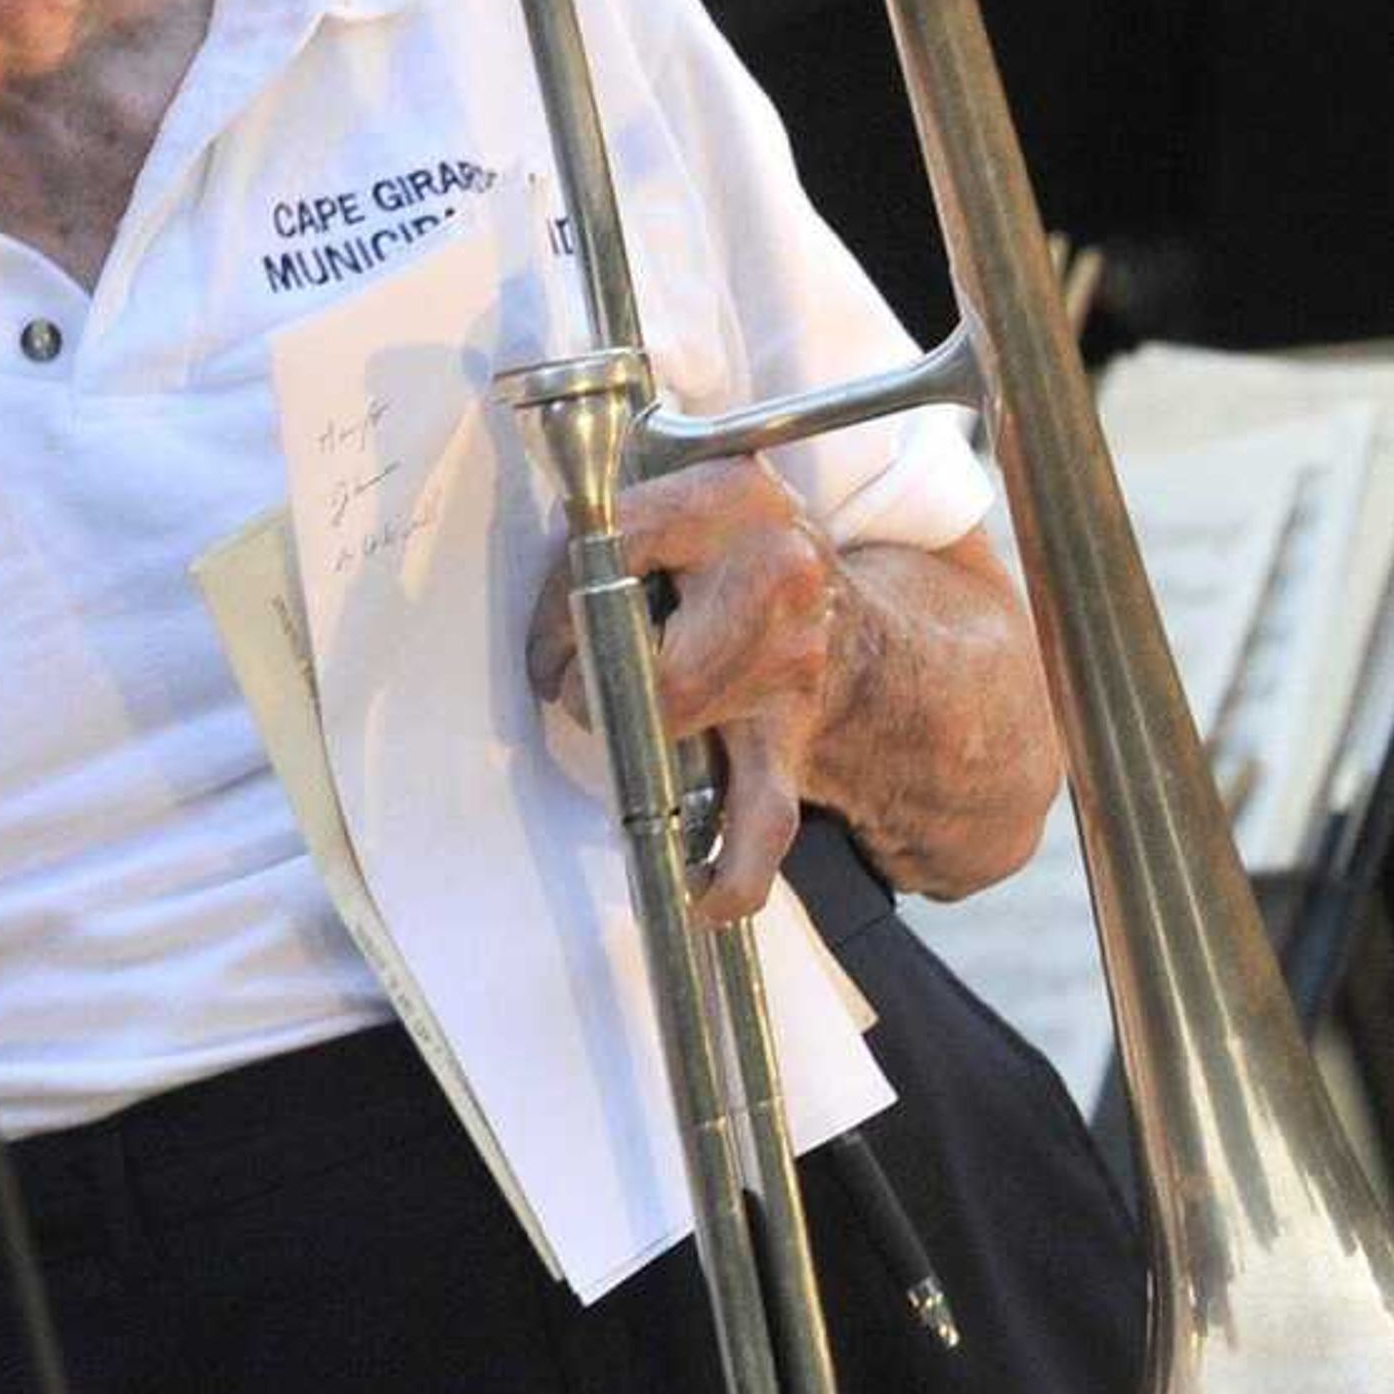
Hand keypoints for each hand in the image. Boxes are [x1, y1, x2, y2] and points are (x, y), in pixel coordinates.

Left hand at [525, 455, 854, 925]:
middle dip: (584, 673)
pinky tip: (702, 898)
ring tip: (610, 719)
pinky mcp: (791, 735)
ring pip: (676, 715)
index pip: (612, 547)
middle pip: (643, 640)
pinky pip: (767, 816)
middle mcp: (777, 575)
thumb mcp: (680, 495)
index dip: (559, 594)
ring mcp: (790, 663)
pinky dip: (735, 871)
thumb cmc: (725, 553)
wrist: (843, 615)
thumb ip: (620, 508)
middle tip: (568, 675)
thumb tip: (555, 556)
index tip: (550, 622)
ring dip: (619, 729)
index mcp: (734, 499)